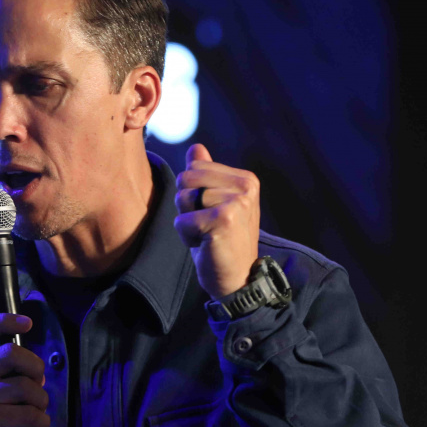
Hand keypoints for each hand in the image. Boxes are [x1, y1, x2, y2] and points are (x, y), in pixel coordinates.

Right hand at [0, 313, 50, 426]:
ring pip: (25, 386)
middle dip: (36, 369)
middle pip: (11, 353)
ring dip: (41, 400)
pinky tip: (35, 426)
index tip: (27, 323)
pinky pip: (30, 413)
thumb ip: (10, 366)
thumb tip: (36, 365)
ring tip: (35, 410)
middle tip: (37, 385)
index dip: (3, 320)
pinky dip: (42, 421)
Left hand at [174, 142, 260, 299]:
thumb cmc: (223, 241)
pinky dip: (186, 237)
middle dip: (187, 206)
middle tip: (209, 226)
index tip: (212, 214)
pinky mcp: (223, 220)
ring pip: (182, 199)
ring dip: (187, 222)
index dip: (193, 194)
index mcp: (245, 179)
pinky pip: (181, 221)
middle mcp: (245, 187)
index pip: (194, 167)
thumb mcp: (215, 204)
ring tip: (208, 235)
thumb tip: (196, 147)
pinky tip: (206, 245)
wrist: (237, 280)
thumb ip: (207, 174)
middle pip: (186, 179)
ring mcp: (236, 202)